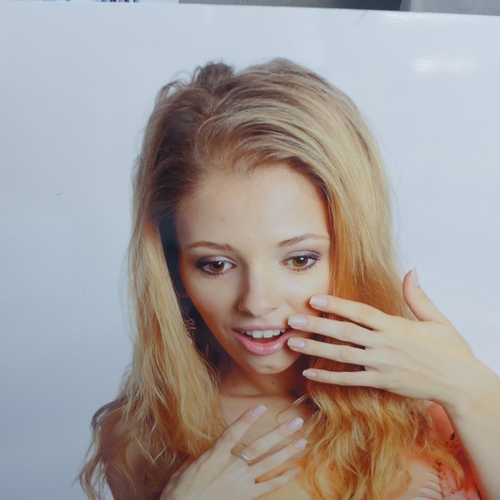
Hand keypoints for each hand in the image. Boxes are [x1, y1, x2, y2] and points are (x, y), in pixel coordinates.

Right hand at [160, 405, 305, 499]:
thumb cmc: (179, 492)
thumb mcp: (186, 468)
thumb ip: (201, 456)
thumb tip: (208, 448)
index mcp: (213, 456)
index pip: (232, 433)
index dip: (247, 419)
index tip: (261, 406)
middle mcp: (230, 467)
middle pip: (258, 446)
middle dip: (279, 433)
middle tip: (296, 422)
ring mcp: (239, 482)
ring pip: (268, 464)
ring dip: (286, 452)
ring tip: (302, 442)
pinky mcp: (245, 497)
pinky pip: (268, 487)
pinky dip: (282, 478)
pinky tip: (295, 470)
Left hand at [286, 269, 482, 408]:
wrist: (461, 383)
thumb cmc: (450, 349)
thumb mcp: (436, 319)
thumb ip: (417, 296)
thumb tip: (411, 271)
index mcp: (394, 326)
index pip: (360, 312)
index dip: (336, 305)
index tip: (314, 299)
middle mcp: (384, 344)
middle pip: (344, 333)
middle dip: (316, 326)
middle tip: (291, 320)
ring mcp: (381, 364)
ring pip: (342, 356)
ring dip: (315, 349)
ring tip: (293, 343)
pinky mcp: (382, 382)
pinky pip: (350, 380)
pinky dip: (329, 378)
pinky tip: (309, 374)